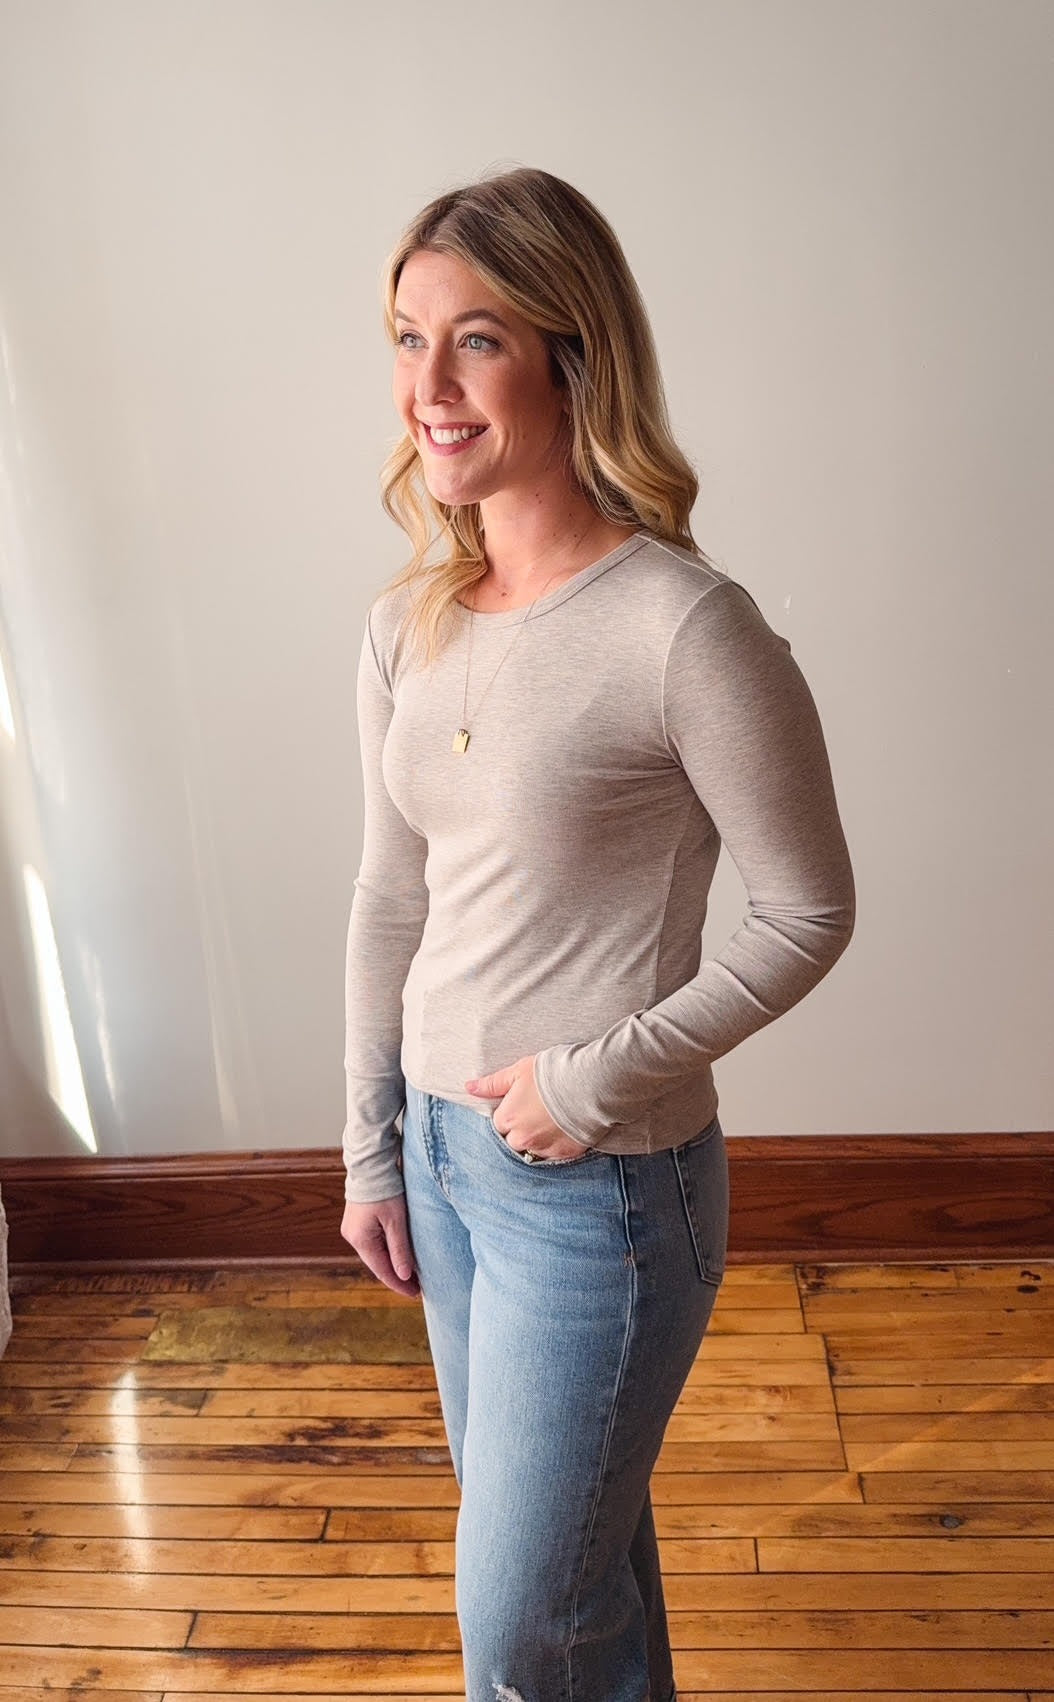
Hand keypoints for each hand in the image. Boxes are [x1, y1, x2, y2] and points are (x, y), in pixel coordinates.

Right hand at [340, 1194, 419, 1297]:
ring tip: (411, 1274)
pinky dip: (385, 1252)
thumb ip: (399, 1250)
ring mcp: (353, 1229)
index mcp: (361, 1240)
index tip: (415, 1294)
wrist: (370, 1165)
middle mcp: (352, 1237)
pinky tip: (397, 1256)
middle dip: (397, 1276)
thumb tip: (404, 1276)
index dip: (399, 1284)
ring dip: (391, 1264)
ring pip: (375, 1254)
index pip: (382, 1271)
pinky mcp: (357, 1222)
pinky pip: (372, 1243)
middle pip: (377, 1264)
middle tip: (417, 1287)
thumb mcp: (396, 1221)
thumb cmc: (385, 1189)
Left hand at [465, 1054, 589, 1160]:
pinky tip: (563, 1130)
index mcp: (507, 1118)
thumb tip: (469, 1087)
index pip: (500, 1123)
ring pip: (533, 1150)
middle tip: (538, 1112)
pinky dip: (556, 1146)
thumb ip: (492, 1083)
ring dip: (538, 1140)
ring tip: (552, 1122)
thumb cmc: (551, 1073)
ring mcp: (543, 1148)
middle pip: (514, 1140)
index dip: (511, 1113)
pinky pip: (553, 1156)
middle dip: (522, 1130)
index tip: (523, 1104)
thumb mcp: (518, 1071)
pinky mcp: (564, 1154)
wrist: (588, 1084)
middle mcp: (521, 1138)